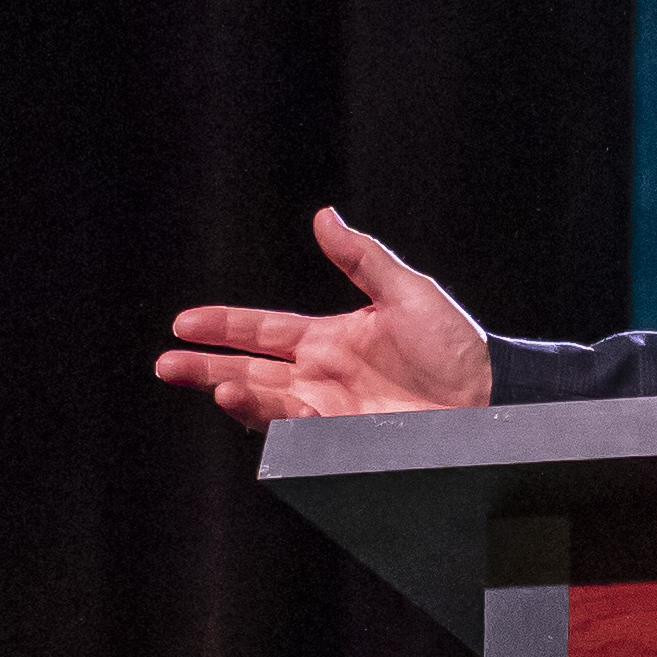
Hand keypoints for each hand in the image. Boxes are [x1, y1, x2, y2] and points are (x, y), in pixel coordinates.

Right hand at [158, 208, 487, 429]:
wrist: (491, 395)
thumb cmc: (456, 344)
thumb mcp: (406, 292)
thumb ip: (361, 259)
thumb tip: (323, 216)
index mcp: (329, 339)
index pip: (263, 330)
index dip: (223, 326)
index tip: (182, 323)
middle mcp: (321, 376)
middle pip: (250, 370)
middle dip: (206, 369)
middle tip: (165, 365)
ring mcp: (331, 411)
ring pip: (267, 404)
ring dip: (237, 396)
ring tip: (215, 387)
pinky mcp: (346, 440)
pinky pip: (300, 433)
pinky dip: (276, 423)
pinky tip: (261, 409)